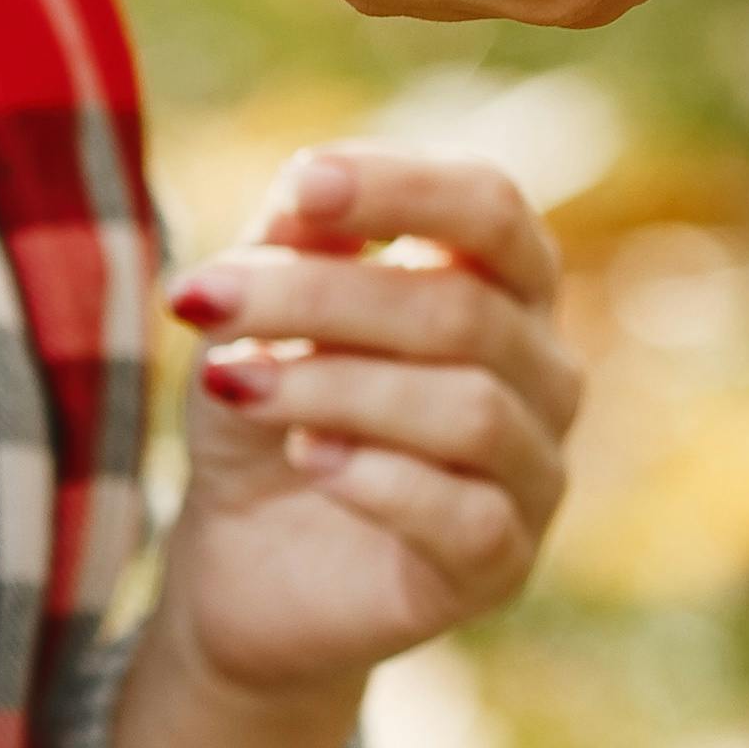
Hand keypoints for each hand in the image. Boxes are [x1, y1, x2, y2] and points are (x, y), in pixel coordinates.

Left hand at [111, 146, 582, 747]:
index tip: (302, 182)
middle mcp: (543, 370)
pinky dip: (378, 477)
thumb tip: (310, 186)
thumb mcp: (258, 313)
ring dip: (334, 388)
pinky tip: (308, 458)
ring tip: (232, 388)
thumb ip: (290, 244)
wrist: (241, 563)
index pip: (492, 207)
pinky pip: (469, 514)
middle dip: (321, 297)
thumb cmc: (265, 409)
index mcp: (504, 283)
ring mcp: (535, 471)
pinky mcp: (504, 565)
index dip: (405, 187)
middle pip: (463, 308)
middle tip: (205, 302)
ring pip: (469, 408)